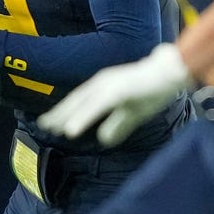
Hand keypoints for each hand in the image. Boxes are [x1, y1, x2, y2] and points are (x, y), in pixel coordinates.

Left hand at [37, 43, 191, 146]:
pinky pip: (96, 106)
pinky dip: (82, 117)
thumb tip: (103, 140)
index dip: (64, 112)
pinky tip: (71, 130)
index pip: (79, 100)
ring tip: (51, 129)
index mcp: (105, 86)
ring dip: (66, 116)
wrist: (171, 73)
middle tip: (42, 126)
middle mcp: (103, 82)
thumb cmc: (154, 89)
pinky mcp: (118, 90)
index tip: (49, 123)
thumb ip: (118, 125)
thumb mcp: (132, 113)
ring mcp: (110, 85)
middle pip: (75, 100)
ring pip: (82, 103)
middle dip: (58, 113)